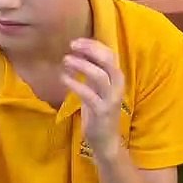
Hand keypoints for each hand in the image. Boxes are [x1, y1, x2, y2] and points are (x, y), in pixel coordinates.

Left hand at [61, 39, 124, 158]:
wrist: (106, 140)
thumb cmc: (99, 112)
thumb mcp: (97, 89)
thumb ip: (92, 72)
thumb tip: (79, 53)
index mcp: (117, 79)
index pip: (110, 54)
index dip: (93, 45)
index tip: (76, 41)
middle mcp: (117, 87)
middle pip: (108, 61)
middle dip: (90, 50)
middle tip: (72, 45)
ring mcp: (111, 99)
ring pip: (100, 76)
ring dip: (82, 65)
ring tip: (66, 60)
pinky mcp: (102, 112)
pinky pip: (89, 95)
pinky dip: (76, 84)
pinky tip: (64, 78)